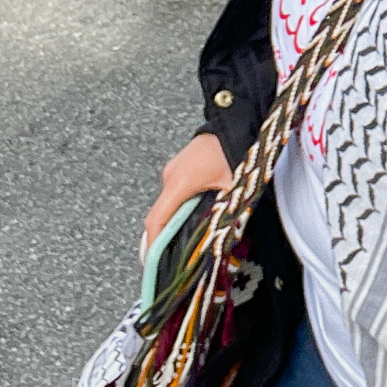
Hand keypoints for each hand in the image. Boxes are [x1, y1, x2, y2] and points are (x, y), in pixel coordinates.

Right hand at [140, 133, 231, 258]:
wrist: (237, 121)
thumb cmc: (235, 151)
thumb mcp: (233, 187)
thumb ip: (225, 213)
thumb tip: (220, 240)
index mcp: (180, 182)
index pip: (157, 220)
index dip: (152, 245)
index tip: (150, 265)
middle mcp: (170, 176)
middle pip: (159, 215)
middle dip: (159, 240)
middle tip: (164, 264)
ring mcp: (173, 171)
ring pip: (166, 205)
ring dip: (170, 225)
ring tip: (177, 248)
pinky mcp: (179, 168)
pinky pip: (173, 195)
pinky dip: (176, 211)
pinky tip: (187, 223)